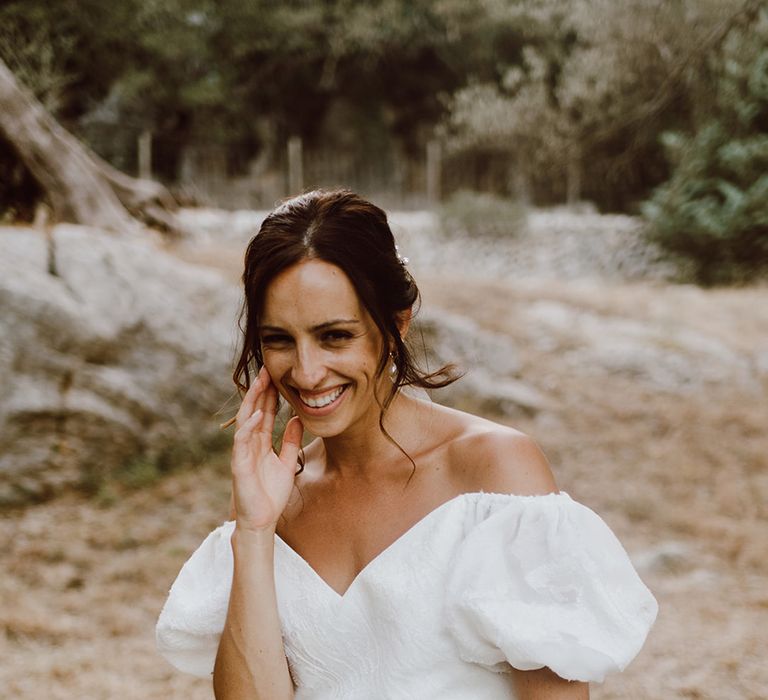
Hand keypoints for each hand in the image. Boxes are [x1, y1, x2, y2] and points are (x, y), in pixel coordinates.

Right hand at [229, 366, 302, 532]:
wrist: (261, 520)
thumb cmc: (271, 494)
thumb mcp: (287, 462)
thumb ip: (290, 441)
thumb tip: (296, 419)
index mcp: (261, 442)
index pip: (265, 412)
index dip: (270, 394)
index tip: (278, 375)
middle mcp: (250, 443)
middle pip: (254, 411)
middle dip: (260, 390)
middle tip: (267, 369)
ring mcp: (243, 452)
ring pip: (245, 421)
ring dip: (252, 402)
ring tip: (259, 383)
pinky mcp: (239, 465)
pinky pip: (242, 442)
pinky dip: (248, 428)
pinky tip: (256, 415)